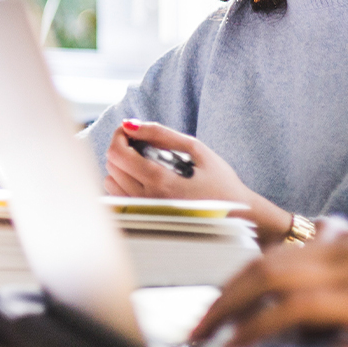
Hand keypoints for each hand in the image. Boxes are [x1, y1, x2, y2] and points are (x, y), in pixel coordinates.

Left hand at [104, 119, 293, 243]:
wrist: (236, 219)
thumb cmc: (220, 182)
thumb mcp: (196, 149)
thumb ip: (160, 134)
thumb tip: (129, 124)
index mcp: (160, 181)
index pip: (117, 153)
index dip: (119, 135)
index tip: (131, 131)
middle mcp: (147, 201)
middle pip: (111, 166)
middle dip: (121, 148)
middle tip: (140, 143)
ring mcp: (144, 215)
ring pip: (111, 183)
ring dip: (120, 167)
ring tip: (143, 162)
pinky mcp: (145, 222)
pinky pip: (117, 200)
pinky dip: (123, 184)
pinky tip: (142, 179)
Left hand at [190, 236, 347, 346]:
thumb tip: (327, 338)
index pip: (280, 257)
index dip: (243, 280)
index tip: (220, 304)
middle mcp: (343, 249)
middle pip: (263, 265)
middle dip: (224, 294)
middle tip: (198, 323)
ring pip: (266, 281)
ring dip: (228, 309)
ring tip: (205, 337)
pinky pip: (288, 311)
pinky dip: (255, 326)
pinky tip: (236, 346)